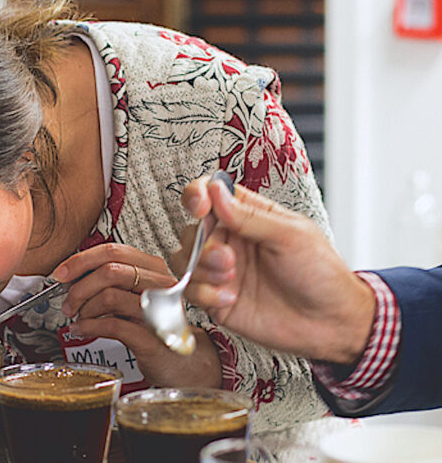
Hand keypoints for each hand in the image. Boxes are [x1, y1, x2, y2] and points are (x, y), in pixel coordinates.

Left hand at [52, 243, 222, 387]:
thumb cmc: (154, 325)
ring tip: (78, 318)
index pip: (113, 250)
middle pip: (110, 270)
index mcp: (154, 268)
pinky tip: (83, 329)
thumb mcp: (133, 294)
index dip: (81, 260)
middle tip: (68, 303)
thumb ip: (110, 279)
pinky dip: (90, 327)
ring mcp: (159, 311)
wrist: (182, 361)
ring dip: (85, 308)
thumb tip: (71, 274)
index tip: (61, 273)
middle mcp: (160, 285)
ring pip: (110, 296)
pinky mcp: (153, 337)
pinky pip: (113, 326)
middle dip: (79, 287)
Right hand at [181, 176, 374, 364]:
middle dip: (203, 243)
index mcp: (249, 216)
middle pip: (191, 229)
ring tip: (230, 278)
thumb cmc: (321, 275)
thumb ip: (249, 216)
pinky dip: (204, 293)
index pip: (211, 194)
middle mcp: (230, 240)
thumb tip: (216, 191)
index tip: (200, 207)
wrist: (331, 323)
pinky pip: (190, 290)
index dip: (197, 195)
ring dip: (201, 267)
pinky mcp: (216, 298)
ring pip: (184, 258)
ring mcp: (221, 270)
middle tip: (228, 258)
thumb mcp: (291, 236)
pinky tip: (230, 298)